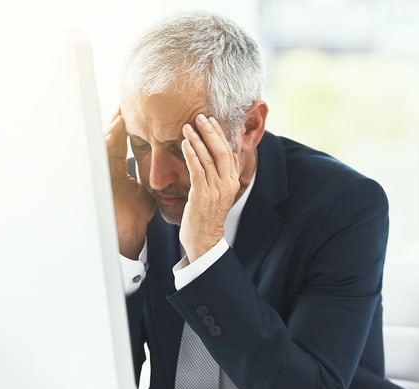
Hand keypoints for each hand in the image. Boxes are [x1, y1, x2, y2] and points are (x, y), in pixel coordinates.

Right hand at [105, 109, 155, 258]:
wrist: (128, 233)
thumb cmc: (135, 214)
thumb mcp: (145, 189)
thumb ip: (151, 176)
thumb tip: (166, 166)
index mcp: (120, 168)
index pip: (124, 142)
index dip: (129, 125)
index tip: (137, 109)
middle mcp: (110, 168)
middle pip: (113, 138)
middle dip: (118, 120)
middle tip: (125, 101)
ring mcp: (104, 172)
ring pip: (105, 144)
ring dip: (113, 127)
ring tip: (120, 111)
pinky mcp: (101, 178)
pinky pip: (103, 156)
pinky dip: (108, 142)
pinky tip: (114, 130)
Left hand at [179, 114, 239, 261]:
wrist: (204, 241)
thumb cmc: (206, 216)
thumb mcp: (217, 193)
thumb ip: (219, 175)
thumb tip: (220, 157)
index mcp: (232, 181)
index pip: (228, 151)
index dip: (220, 134)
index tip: (211, 120)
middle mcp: (227, 184)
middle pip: (221, 151)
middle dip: (211, 132)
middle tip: (200, 117)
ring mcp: (216, 190)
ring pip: (208, 158)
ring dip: (198, 140)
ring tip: (188, 126)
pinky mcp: (203, 195)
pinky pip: (198, 170)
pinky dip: (192, 155)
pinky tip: (186, 144)